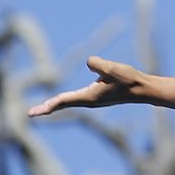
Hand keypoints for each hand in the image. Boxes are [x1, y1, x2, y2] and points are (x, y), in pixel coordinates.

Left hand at [28, 56, 150, 116]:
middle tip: (30, 113)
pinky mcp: (99, 96)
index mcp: (89, 97)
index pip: (63, 100)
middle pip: (63, 103)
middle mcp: (89, 100)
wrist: (143, 89)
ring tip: (43, 107)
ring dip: (56, 104)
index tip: (33, 112)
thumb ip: (98, 64)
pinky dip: (66, 100)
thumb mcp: (113, 69)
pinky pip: (77, 98)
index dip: (47, 105)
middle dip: (47, 107)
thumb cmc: (129, 80)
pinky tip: (63, 99)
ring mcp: (94, 99)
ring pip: (70, 101)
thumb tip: (88, 62)